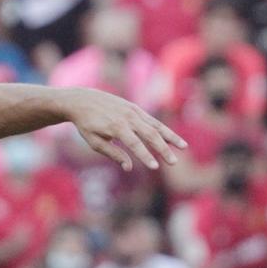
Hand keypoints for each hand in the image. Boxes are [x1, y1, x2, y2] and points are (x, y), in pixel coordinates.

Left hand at [62, 88, 184, 171]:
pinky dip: (163, 129)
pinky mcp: (135, 108)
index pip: (135, 144)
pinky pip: (152, 120)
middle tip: (173, 162)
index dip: (146, 156)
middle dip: (163, 149)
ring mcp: (133, 111)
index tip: (155, 167)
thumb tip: (129, 167)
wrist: (82, 100)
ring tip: (183, 147)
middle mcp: (127, 117)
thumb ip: (113, 154)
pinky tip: (172, 138)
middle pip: (150, 135)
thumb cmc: (87, 125)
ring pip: (156, 125)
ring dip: (171, 137)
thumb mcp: (94, 142)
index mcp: (116, 127)